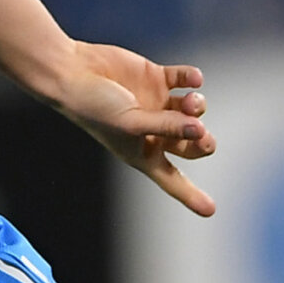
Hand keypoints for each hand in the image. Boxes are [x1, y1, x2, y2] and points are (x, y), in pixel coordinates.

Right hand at [51, 42, 216, 216]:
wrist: (73, 71)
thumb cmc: (94, 107)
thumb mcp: (131, 123)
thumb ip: (167, 126)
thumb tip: (199, 127)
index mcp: (143, 152)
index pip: (171, 179)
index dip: (191, 195)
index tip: (210, 211)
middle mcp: (153, 130)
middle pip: (192, 143)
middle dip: (202, 140)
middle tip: (202, 134)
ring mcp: (156, 103)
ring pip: (192, 110)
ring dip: (198, 107)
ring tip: (191, 101)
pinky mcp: (155, 77)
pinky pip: (185, 80)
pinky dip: (193, 80)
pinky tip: (193, 80)